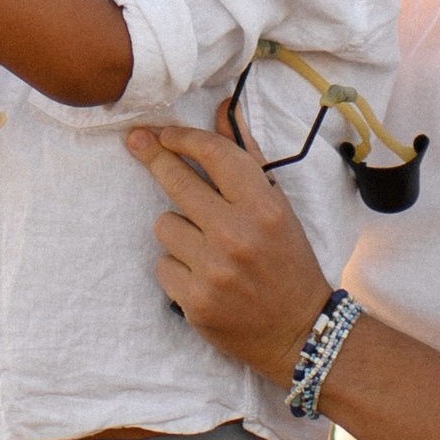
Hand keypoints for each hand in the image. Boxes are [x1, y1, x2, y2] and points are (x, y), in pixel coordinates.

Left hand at [125, 122, 331, 382]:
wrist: (300, 331)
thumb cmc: (288, 261)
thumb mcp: (277, 206)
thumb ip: (246, 157)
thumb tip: (221, 109)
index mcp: (264, 206)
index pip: (213, 154)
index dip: (182, 137)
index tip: (163, 133)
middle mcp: (238, 234)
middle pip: (176, 182)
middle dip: (155, 159)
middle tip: (138, 143)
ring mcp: (214, 270)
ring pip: (164, 225)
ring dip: (177, 231)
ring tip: (204, 247)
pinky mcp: (195, 301)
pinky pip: (162, 265)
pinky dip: (176, 268)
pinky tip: (201, 277)